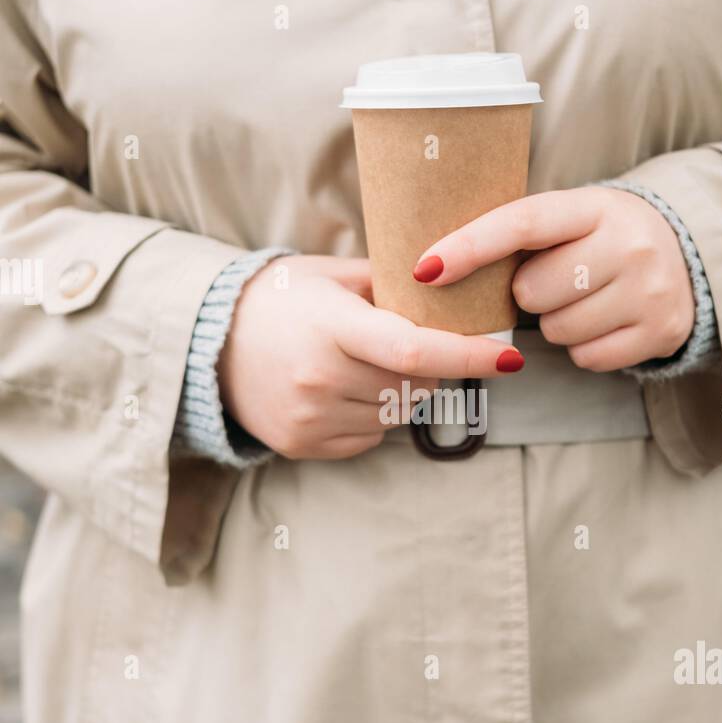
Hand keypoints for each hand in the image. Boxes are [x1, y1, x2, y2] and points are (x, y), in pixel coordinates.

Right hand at [217, 254, 522, 459]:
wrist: (210, 344)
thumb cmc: (280, 300)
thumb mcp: (331, 276)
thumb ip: (391, 284)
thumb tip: (458, 289)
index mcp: (331, 326)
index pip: (414, 348)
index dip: (468, 355)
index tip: (510, 356)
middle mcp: (320, 377)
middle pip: (415, 383)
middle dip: (430, 365)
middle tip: (408, 341)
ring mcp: (311, 417)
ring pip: (397, 412)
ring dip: (400, 390)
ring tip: (362, 362)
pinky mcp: (304, 445)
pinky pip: (370, 435)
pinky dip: (373, 414)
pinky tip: (341, 388)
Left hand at [412, 187, 695, 370]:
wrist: (690, 254)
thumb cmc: (604, 237)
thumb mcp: (573, 217)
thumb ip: (520, 232)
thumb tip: (435, 266)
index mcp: (596, 207)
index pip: (522, 223)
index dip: (469, 247)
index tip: (426, 268)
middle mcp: (629, 245)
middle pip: (533, 292)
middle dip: (530, 294)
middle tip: (557, 279)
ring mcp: (649, 291)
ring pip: (558, 331)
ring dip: (557, 323)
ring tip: (584, 299)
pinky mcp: (661, 332)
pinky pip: (587, 357)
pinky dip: (584, 347)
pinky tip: (604, 322)